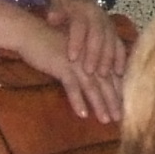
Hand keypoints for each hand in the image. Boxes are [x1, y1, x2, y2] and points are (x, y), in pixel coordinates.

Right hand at [22, 3, 127, 122]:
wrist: (30, 33)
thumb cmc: (51, 44)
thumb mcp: (72, 54)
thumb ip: (84, 65)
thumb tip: (93, 83)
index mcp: (94, 53)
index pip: (110, 74)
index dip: (117, 91)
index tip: (123, 107)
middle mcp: (89, 57)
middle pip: (105, 82)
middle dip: (113, 101)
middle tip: (119, 118)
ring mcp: (77, 62)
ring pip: (92, 86)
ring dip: (99, 104)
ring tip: (105, 120)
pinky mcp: (63, 66)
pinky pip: (72, 86)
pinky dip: (78, 101)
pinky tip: (83, 114)